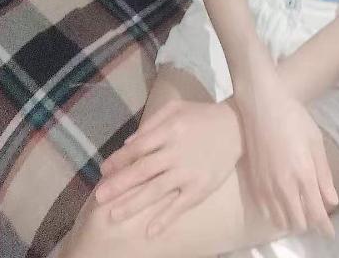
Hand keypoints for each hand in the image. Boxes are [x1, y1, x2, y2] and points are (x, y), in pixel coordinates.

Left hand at [94, 99, 240, 237]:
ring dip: (134, 204)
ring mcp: (189, 172)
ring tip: (114, 215)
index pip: (138, 148)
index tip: (104, 170)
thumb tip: (128, 143)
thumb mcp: (177, 107)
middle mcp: (177, 152)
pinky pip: (180, 206)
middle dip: (119, 184)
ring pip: (156, 190)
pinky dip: (165, 219)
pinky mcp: (201, 187)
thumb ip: (152, 122)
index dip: (119, 160)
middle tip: (99, 197)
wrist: (238, 127)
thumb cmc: (202, 116)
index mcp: (170, 130)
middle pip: (142, 171)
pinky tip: (150, 231)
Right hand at [234, 77, 337, 239]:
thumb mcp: (315, 141)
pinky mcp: (253, 180)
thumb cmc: (293, 117)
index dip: (324, 227)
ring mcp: (266, 184)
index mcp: (303, 174)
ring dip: (291, 220)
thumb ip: (323, 174)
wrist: (261, 104)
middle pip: (297, 222)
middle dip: (309, 224)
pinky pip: (264, 210)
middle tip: (315, 216)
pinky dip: (275, 213)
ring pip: (279, 219)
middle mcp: (284, 185)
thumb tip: (331, 201)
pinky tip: (281, 204)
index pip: (316, 214)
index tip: (329, 233)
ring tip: (299, 211)